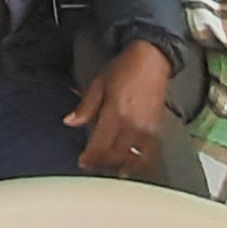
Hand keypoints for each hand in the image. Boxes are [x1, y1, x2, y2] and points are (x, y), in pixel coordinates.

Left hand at [69, 39, 176, 177]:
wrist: (151, 61)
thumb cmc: (124, 70)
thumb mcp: (98, 84)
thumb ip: (85, 107)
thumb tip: (70, 122)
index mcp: (115, 113)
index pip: (99, 146)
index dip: (89, 158)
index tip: (82, 162)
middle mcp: (132, 126)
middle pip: (114, 156)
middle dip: (101, 164)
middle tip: (92, 164)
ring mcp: (146, 131)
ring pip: (130, 159)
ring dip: (117, 166)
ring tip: (107, 166)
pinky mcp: (157, 131)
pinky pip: (146, 156)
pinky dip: (136, 164)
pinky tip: (128, 166)